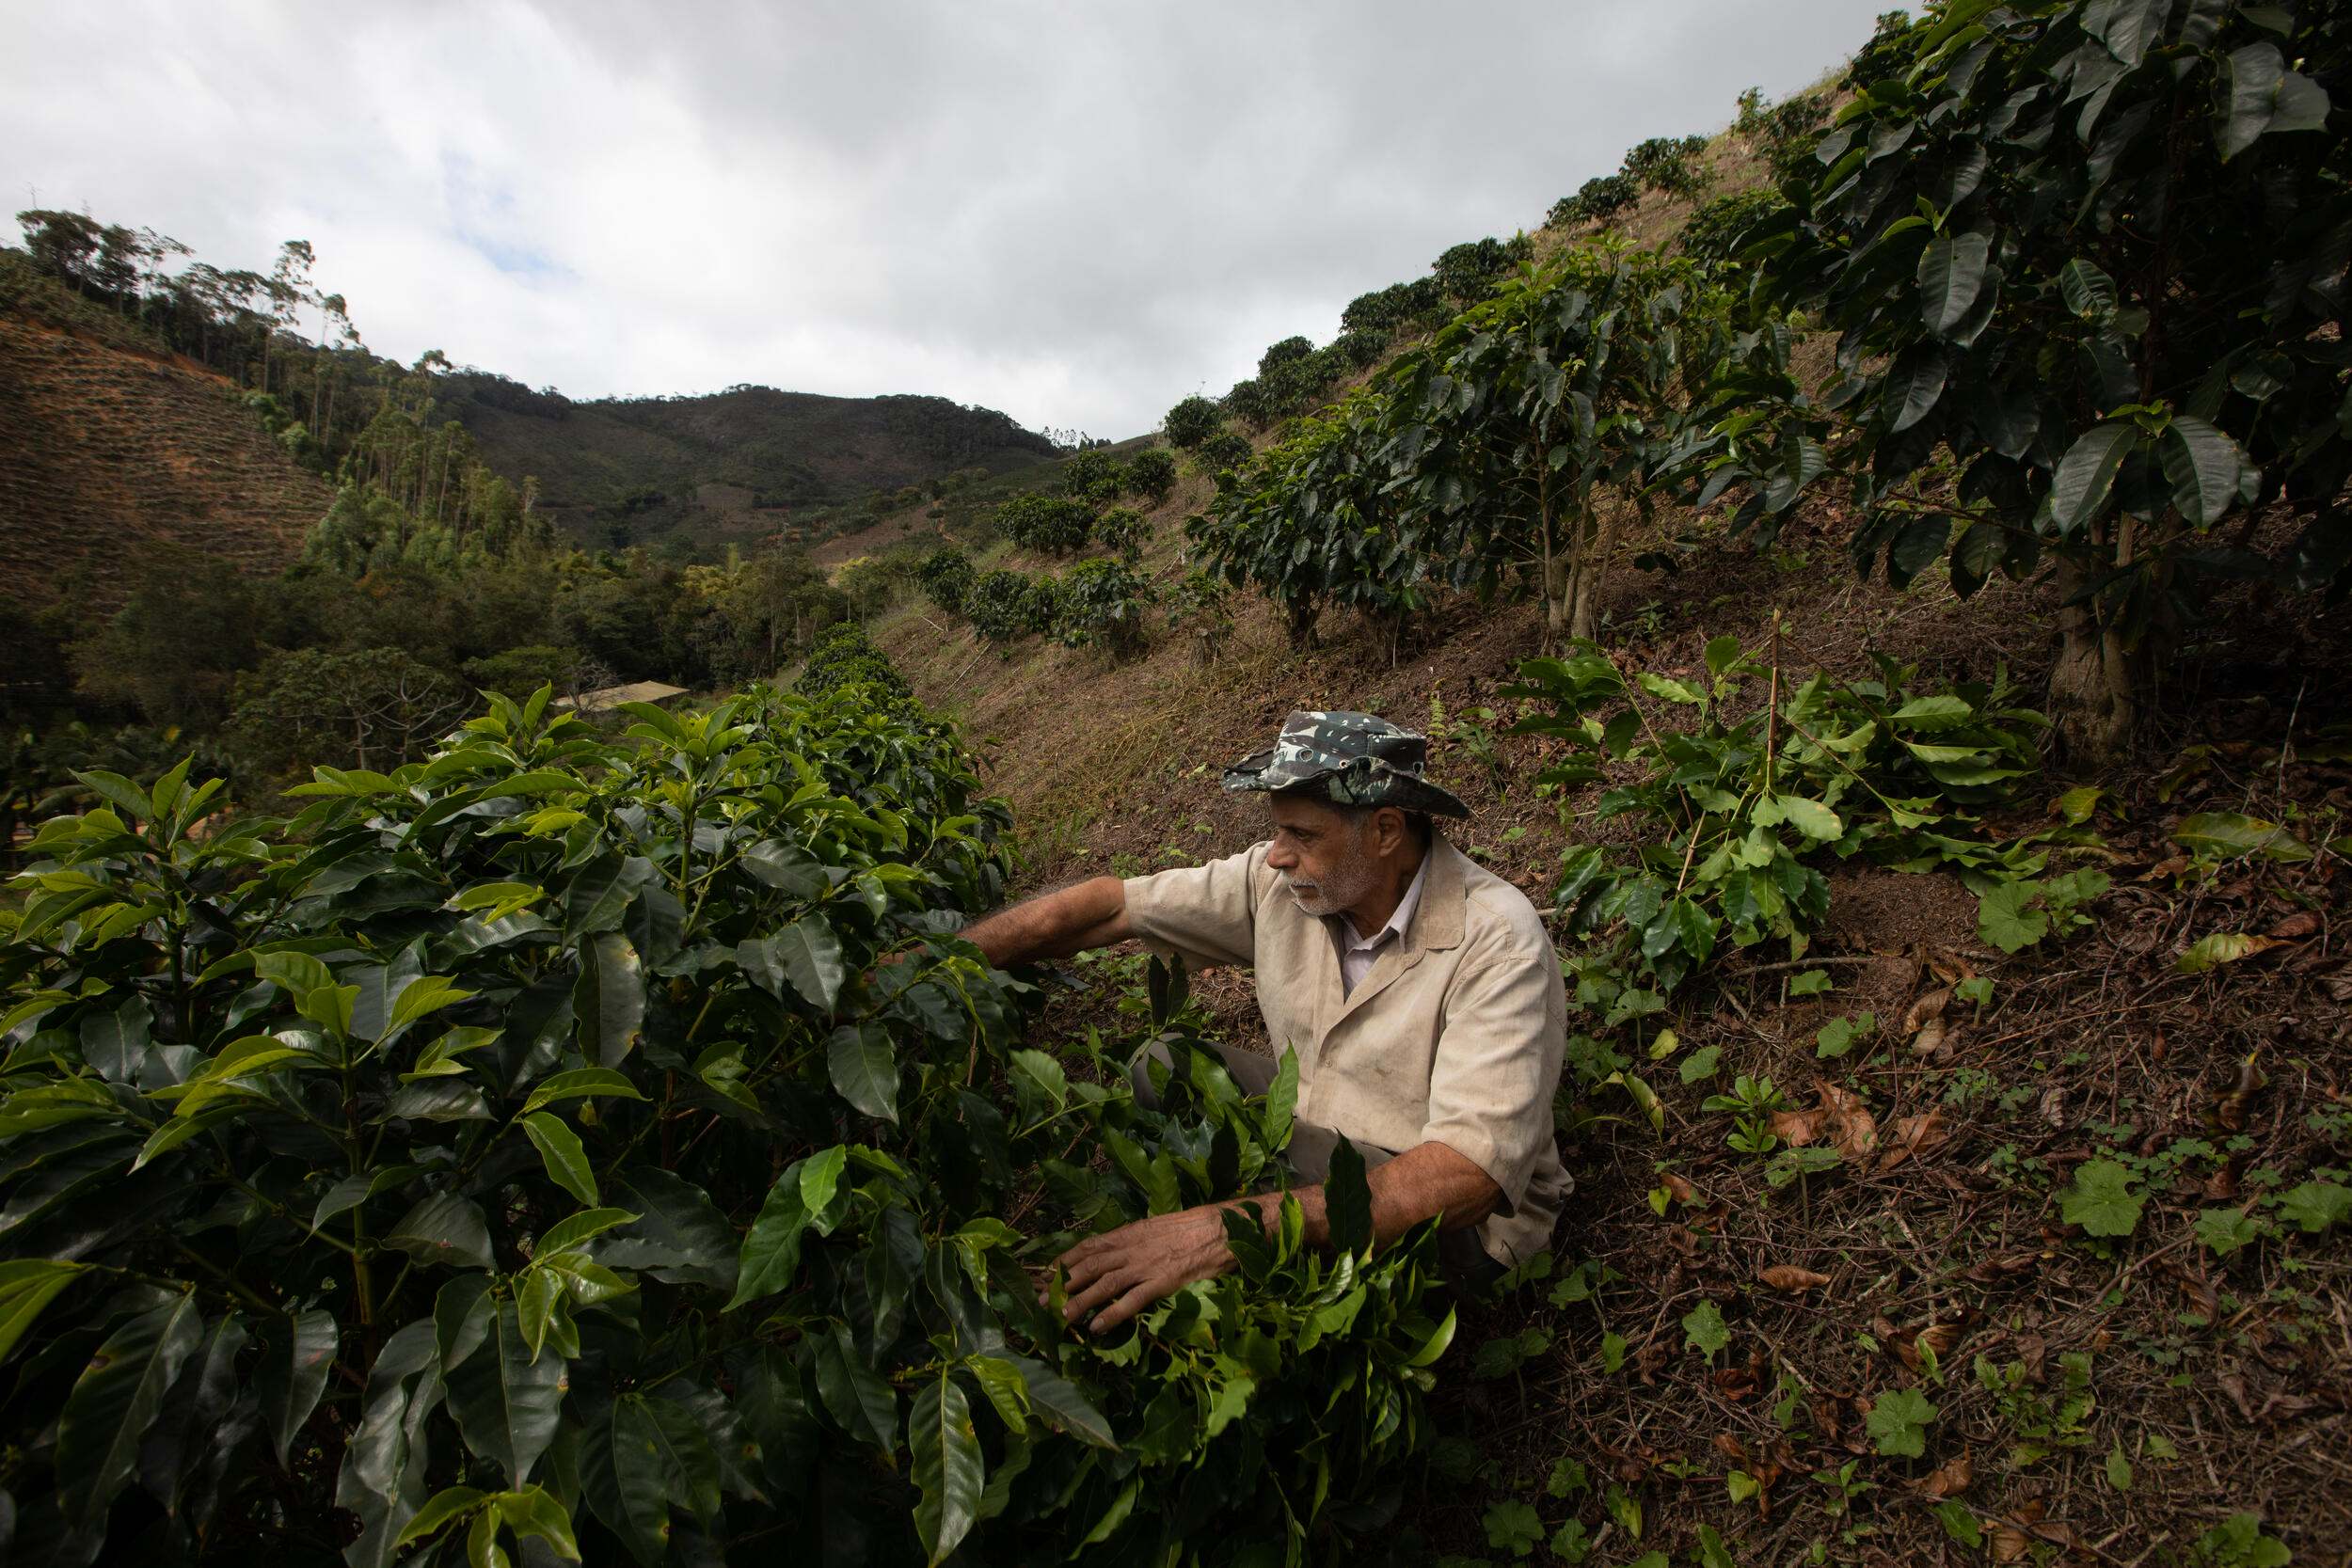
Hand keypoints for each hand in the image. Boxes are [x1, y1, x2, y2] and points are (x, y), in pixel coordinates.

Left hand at [1048, 1204, 1251, 1334]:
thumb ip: (1136, 1239)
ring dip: (1080, 1300)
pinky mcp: (1161, 1283)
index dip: (1066, 1260)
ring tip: (1061, 1315)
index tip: (1046, 1272)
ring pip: (1104, 1284)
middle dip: (1063, 1283)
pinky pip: (1132, 1301)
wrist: (1220, 1229)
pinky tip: (1097, 1327)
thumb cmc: (1192, 1227)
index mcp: (1130, 1233)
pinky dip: (1112, 1314)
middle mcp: (1131, 1248)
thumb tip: (1117, 1250)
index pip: (1090, 1246)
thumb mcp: (1157, 1227)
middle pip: (1089, 1266)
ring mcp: (1145, 1266)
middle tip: (1040, 1299)